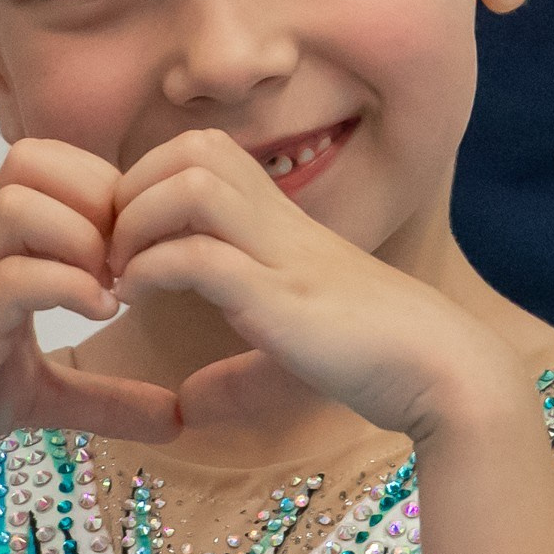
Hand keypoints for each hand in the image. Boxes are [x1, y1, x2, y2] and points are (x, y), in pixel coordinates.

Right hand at [0, 140, 181, 502]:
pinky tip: (97, 316)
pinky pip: (9, 277)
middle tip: (130, 258)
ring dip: (80, 236)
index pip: (55, 163)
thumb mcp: (44, 397)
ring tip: (110, 285)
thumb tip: (177, 419)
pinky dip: (63, 287)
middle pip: (35, 160)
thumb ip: (106, 398)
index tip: (140, 248)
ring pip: (19, 203)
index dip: (109, 188)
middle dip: (99, 198)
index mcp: (8, 249)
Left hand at [105, 129, 511, 439]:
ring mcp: (280, 252)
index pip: (200, 152)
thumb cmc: (374, 361)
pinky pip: (198, 255)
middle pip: (190, 147)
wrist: (443, 372)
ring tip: (121, 272)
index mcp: (278, 221)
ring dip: (135, 223)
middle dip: (130, 191)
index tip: (123, 244)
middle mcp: (277, 221)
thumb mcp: (287, 364)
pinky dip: (151, 270)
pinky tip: (135, 300)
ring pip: (189, 185)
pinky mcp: (280, 296)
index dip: (144, 184)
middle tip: (110, 251)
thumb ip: (234, 377)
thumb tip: (188, 406)